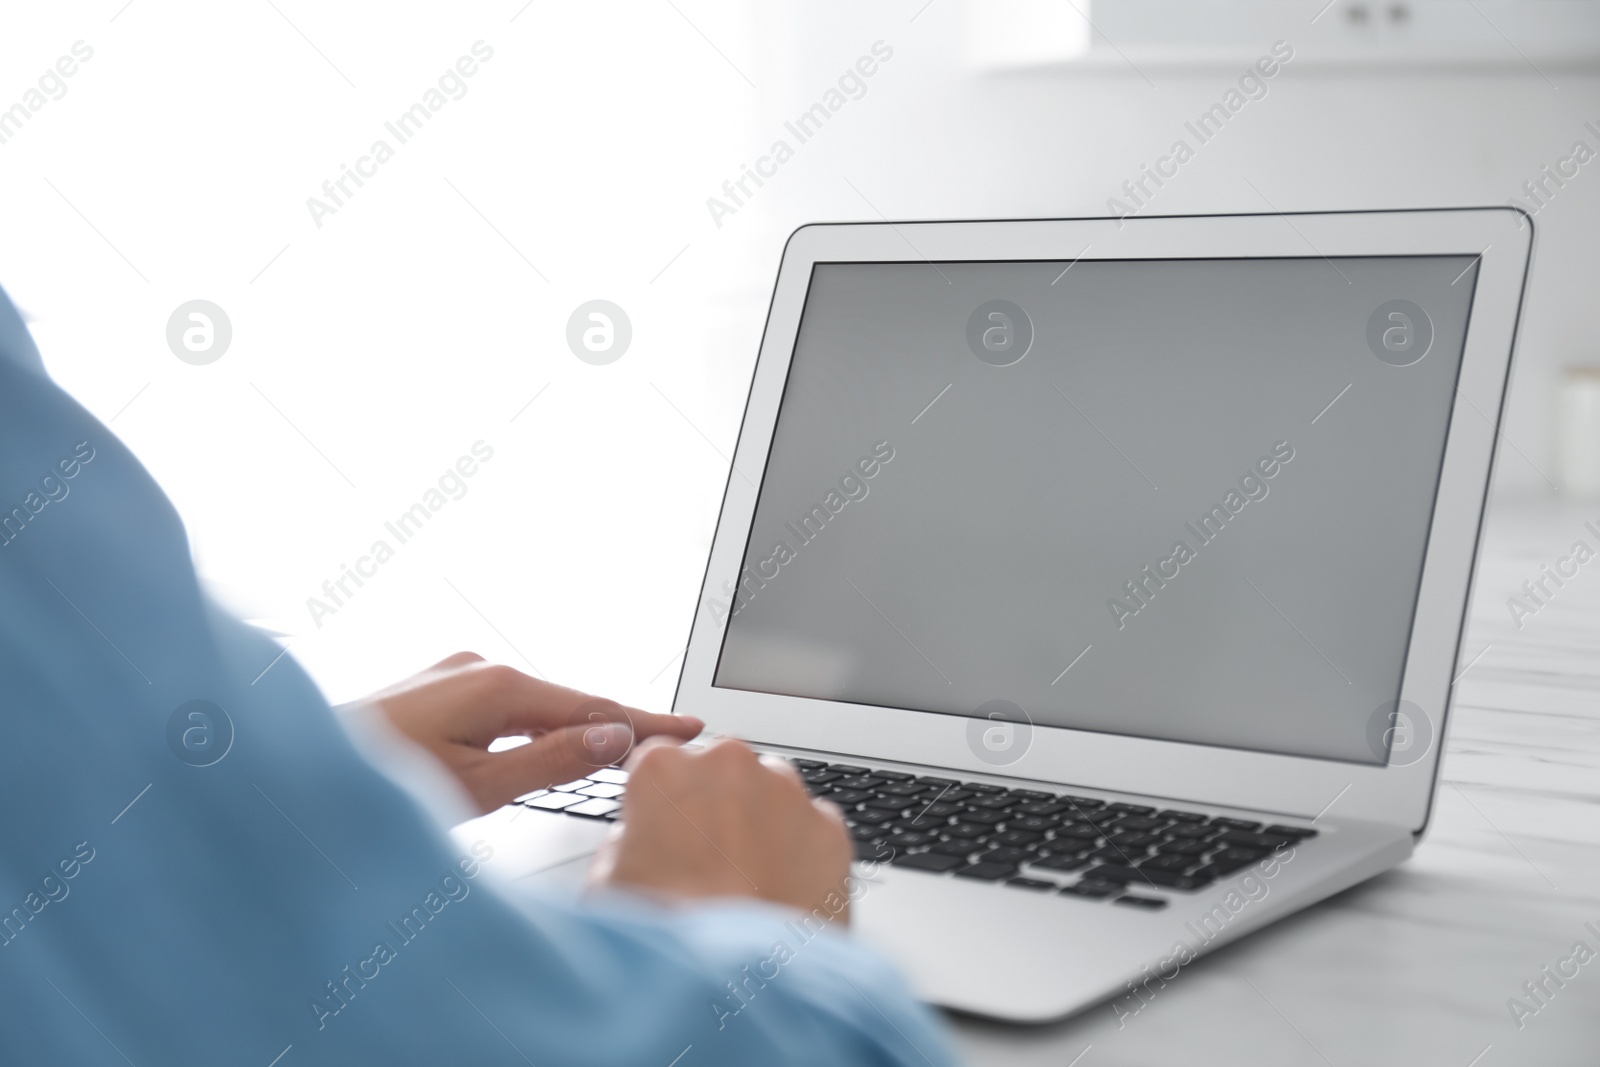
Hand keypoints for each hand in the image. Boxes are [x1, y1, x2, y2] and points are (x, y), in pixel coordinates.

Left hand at [360, 652, 702, 812]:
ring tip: (625, 750)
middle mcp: (477, 666)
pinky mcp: (438, 690)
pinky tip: (553, 744)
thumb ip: (549, 762)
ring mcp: (454, 674)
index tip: (689, 726)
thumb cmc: (371, 784)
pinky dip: (537, 728)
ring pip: (536, 706)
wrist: (293, 778)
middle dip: (617, 724)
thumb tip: (611, 739)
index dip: (644, 722)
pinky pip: (506, 707)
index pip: (592, 707)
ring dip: (575, 729)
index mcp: (495, 684)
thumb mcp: (476, 787)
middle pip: (568, 702)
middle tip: (672, 741)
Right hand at [591, 737, 853, 922]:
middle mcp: (728, 763)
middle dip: (716, 805)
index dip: (662, 797)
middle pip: (721, 769)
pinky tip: (782, 893)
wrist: (741, 984)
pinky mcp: (830, 825)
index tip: (665, 823)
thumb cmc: (670, 935)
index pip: (659, 759)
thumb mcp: (606, 888)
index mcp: (663, 769)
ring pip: (772, 792)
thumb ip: (623, 845)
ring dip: (761, 823)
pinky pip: (812, 828)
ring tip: (747, 884)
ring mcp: (786, 790)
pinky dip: (802, 853)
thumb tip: (634, 843)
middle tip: (707, 864)